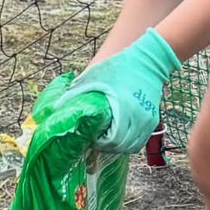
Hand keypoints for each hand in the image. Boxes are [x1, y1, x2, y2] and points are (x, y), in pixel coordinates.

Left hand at [68, 28, 181, 152]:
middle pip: (121, 146)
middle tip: (95, 140)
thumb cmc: (119, 67)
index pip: (112, 140)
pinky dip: (128, 143)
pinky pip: (140, 142)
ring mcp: (147, 121)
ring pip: (132, 147)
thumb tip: (56, 107)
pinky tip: (119, 137)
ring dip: (118, 147)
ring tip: (106, 140)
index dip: (99, 143)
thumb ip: (76, 93)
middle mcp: (138, 117)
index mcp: (123, 107)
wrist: (148, 61)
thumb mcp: (94, 76)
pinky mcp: (152, 121)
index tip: (90, 137)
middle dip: (106, 147)